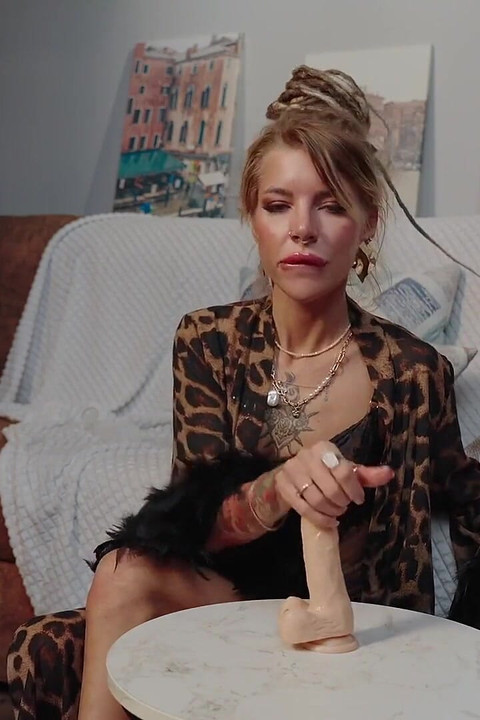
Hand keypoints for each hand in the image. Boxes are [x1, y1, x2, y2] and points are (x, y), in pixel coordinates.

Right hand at [274, 440, 393, 528]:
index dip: (354, 489)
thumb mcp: (346, 471)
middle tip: (346, 506)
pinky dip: (318, 518)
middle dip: (341, 502)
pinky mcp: (282, 485)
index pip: (343, 471)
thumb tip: (390, 473)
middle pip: (330, 488)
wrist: (294, 475)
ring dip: (330, 511)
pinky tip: (328, 521)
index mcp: (323, 448)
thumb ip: (367, 474)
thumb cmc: (326, 473)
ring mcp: (291, 470)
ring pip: (315, 499)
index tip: (358, 499)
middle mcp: (305, 455)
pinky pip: (302, 508)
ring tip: (337, 512)